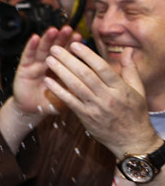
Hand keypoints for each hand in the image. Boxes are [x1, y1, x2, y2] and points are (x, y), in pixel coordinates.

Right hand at [11, 26, 81, 117]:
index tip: (80, 37)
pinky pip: (28, 56)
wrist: (33, 111)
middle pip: (55, 48)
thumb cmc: (51, 102)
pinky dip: (31, 47)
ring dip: (48, 39)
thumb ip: (79, 86)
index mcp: (59, 68)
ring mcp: (35, 65)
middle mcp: (47, 63)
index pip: (67, 54)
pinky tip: (35, 38)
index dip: (73, 46)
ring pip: (42, 49)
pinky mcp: (23, 69)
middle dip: (61, 38)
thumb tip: (98, 81)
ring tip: (54, 30)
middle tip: (68, 29)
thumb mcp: (69, 95)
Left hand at [44, 42, 160, 158]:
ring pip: (76, 87)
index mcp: (121, 89)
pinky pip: (70, 102)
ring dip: (61, 72)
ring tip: (48, 60)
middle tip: (55, 48)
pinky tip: (48, 81)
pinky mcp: (86, 117)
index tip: (74, 44)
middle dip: (68, 60)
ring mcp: (96, 108)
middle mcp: (108, 97)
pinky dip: (58, 91)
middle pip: (86, 75)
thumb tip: (127, 50)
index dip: (87, 55)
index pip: (102, 68)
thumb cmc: (135, 113)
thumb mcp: (138, 90)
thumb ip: (130, 69)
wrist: (132, 141)